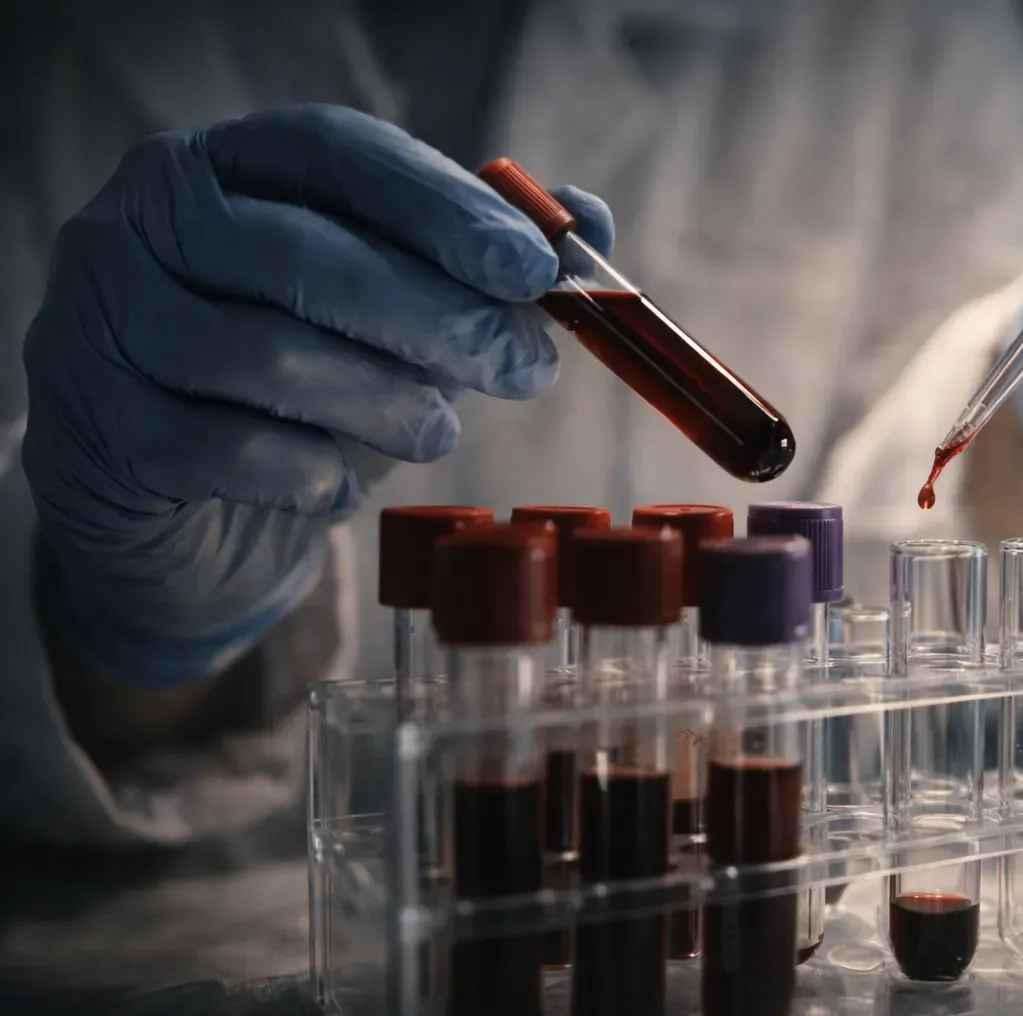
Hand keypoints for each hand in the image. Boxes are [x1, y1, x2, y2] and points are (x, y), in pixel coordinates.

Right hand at [22, 104, 613, 686]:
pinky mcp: (96, 425)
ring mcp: (104, 320)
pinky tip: (342, 483)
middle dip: (437, 316)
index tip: (536, 269)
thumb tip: (587, 217)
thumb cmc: (304, 393)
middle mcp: (148, 222)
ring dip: (381, 398)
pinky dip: (304, 468)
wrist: (185, 515)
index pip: (340, 154)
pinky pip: (215, 444)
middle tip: (526, 370)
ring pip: (263, 351)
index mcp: (229, 166)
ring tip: (439, 431)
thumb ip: (481, 265)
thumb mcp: (399, 319)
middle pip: (305, 254)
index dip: (447, 209)